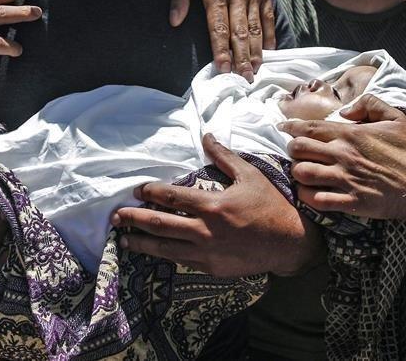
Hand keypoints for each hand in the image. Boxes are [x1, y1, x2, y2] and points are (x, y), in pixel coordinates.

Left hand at [111, 134, 322, 276]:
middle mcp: (206, 230)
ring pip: (165, 248)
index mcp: (213, 205)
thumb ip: (224, 156)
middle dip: (134, 219)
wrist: (289, 243)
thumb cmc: (270, 206)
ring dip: (142, 242)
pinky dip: (164, 255)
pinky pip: (181, 261)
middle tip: (116, 216)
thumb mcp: (249, 175)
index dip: (150, 193)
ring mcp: (207, 253)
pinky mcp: (211, 268)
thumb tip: (207, 136)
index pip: (171, 197)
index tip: (136, 191)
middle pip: (160, 224)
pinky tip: (153, 251)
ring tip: (124, 239)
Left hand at [170, 0, 275, 81]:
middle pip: (240, 31)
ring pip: (256, 27)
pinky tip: (268, 52)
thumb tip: (174, 22)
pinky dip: (269, 35)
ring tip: (255, 72)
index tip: (223, 68)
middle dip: (241, 57)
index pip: (218, 26)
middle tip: (242, 80)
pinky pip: (268, 16)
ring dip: (256, 51)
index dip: (220, 49)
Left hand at [284, 94, 405, 225]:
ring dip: (297, 173)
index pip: (309, 128)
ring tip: (303, 172)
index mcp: (352, 134)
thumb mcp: (396, 117)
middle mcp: (344, 156)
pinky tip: (311, 192)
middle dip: (292, 150)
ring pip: (302, 174)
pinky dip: (307, 196)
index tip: (283, 127)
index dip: (291, 127)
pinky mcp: (351, 203)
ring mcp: (346, 180)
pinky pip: (315, 200)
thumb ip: (369, 104)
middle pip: (299, 149)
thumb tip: (345, 112)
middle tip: (298, 152)